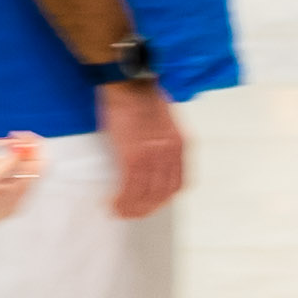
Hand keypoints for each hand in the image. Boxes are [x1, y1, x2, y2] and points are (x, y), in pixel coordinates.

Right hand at [0, 132, 42, 239]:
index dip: (32, 145)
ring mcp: (8, 200)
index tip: (16, 135)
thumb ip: (7, 162)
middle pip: (28, 167)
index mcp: (19, 190)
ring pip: (14, 173)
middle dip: (15, 150)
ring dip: (1, 159)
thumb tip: (24, 147)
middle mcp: (19, 197)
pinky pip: (3, 181)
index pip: (39, 162)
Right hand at [98, 81, 184, 220]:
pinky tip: (115, 205)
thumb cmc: (142, 97)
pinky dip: (123, 200)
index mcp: (182, 145)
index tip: (154, 203)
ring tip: (122, 213)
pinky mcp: (132, 156)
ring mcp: (152, 156)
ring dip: (134, 208)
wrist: (129, 83)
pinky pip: (130, 187)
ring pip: (146, 194)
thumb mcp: (165, 122)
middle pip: (164, 192)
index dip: (166, 197)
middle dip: (149, 207)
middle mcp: (171, 154)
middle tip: (136, 213)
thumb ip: (164, 141)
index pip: (179, 182)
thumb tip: (156, 156)